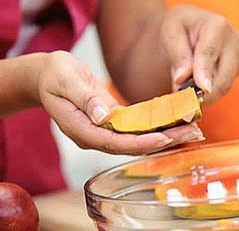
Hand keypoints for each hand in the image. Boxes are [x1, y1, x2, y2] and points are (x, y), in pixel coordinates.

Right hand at [37, 51, 203, 155]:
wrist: (46, 77)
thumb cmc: (53, 76)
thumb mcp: (64, 80)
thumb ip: (84, 98)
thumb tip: (104, 115)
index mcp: (81, 130)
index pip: (114, 143)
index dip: (141, 143)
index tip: (164, 139)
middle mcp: (94, 137)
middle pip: (131, 146)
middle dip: (163, 142)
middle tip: (193, 134)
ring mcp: (102, 133)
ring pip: (137, 140)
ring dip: (165, 137)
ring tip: (192, 130)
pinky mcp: (111, 125)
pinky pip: (136, 131)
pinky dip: (156, 128)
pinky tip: (176, 124)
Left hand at [159, 6, 238, 101]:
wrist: (190, 28)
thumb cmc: (179, 28)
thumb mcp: (171, 34)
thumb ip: (178, 55)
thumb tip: (182, 79)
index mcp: (217, 26)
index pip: (209, 54)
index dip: (204, 73)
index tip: (201, 89)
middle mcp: (234, 41)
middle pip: (224, 77)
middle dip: (205, 94)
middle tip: (183, 103)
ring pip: (224, 87)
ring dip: (204, 96)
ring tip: (185, 95)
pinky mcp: (237, 70)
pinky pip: (223, 88)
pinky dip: (208, 95)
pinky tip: (194, 91)